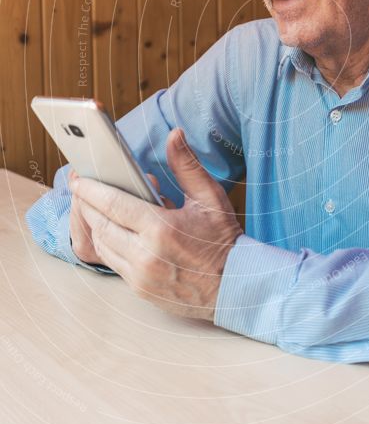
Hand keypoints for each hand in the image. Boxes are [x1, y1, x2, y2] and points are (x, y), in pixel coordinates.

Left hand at [70, 129, 242, 320]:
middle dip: (88, 206)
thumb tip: (174, 134)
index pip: (113, 205)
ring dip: (96, 225)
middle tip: (82, 190)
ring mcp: (140, 275)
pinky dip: (108, 244)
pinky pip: (112, 263)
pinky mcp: (139, 289)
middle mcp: (146, 255)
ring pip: (102, 246)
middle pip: (101, 225)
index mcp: (161, 229)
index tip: (79, 179)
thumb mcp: (210, 197)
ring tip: (97, 208)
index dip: (91, 190)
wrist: (234, 286)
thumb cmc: (223, 240)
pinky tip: (114, 230)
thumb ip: (186, 165)